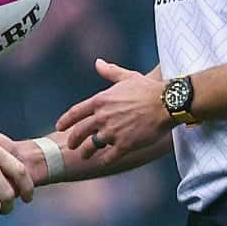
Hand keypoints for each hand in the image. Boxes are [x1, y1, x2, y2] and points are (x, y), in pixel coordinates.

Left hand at [56, 59, 172, 165]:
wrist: (166, 104)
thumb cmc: (148, 89)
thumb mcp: (127, 77)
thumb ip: (110, 72)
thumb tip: (98, 63)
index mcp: (101, 100)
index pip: (76, 112)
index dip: (66, 121)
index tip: (59, 127)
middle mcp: (102, 117)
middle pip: (80, 132)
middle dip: (73, 141)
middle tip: (71, 146)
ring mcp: (112, 132)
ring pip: (91, 146)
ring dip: (86, 152)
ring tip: (85, 156)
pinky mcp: (124, 145)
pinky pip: (108, 156)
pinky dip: (103, 160)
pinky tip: (102, 162)